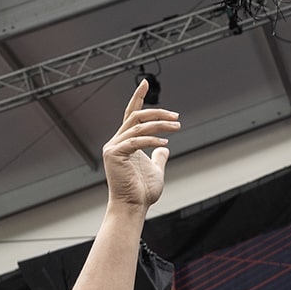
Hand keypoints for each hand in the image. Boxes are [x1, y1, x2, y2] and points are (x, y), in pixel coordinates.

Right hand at [103, 81, 179, 212]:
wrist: (133, 207)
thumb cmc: (142, 191)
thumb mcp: (155, 170)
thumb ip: (158, 157)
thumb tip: (164, 147)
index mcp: (124, 142)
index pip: (131, 114)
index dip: (138, 97)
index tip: (145, 82)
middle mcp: (115, 142)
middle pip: (136, 116)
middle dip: (158, 113)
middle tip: (177, 116)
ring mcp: (113, 148)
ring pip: (138, 126)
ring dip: (160, 125)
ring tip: (177, 126)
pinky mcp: (114, 155)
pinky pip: (136, 140)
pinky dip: (152, 139)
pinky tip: (165, 141)